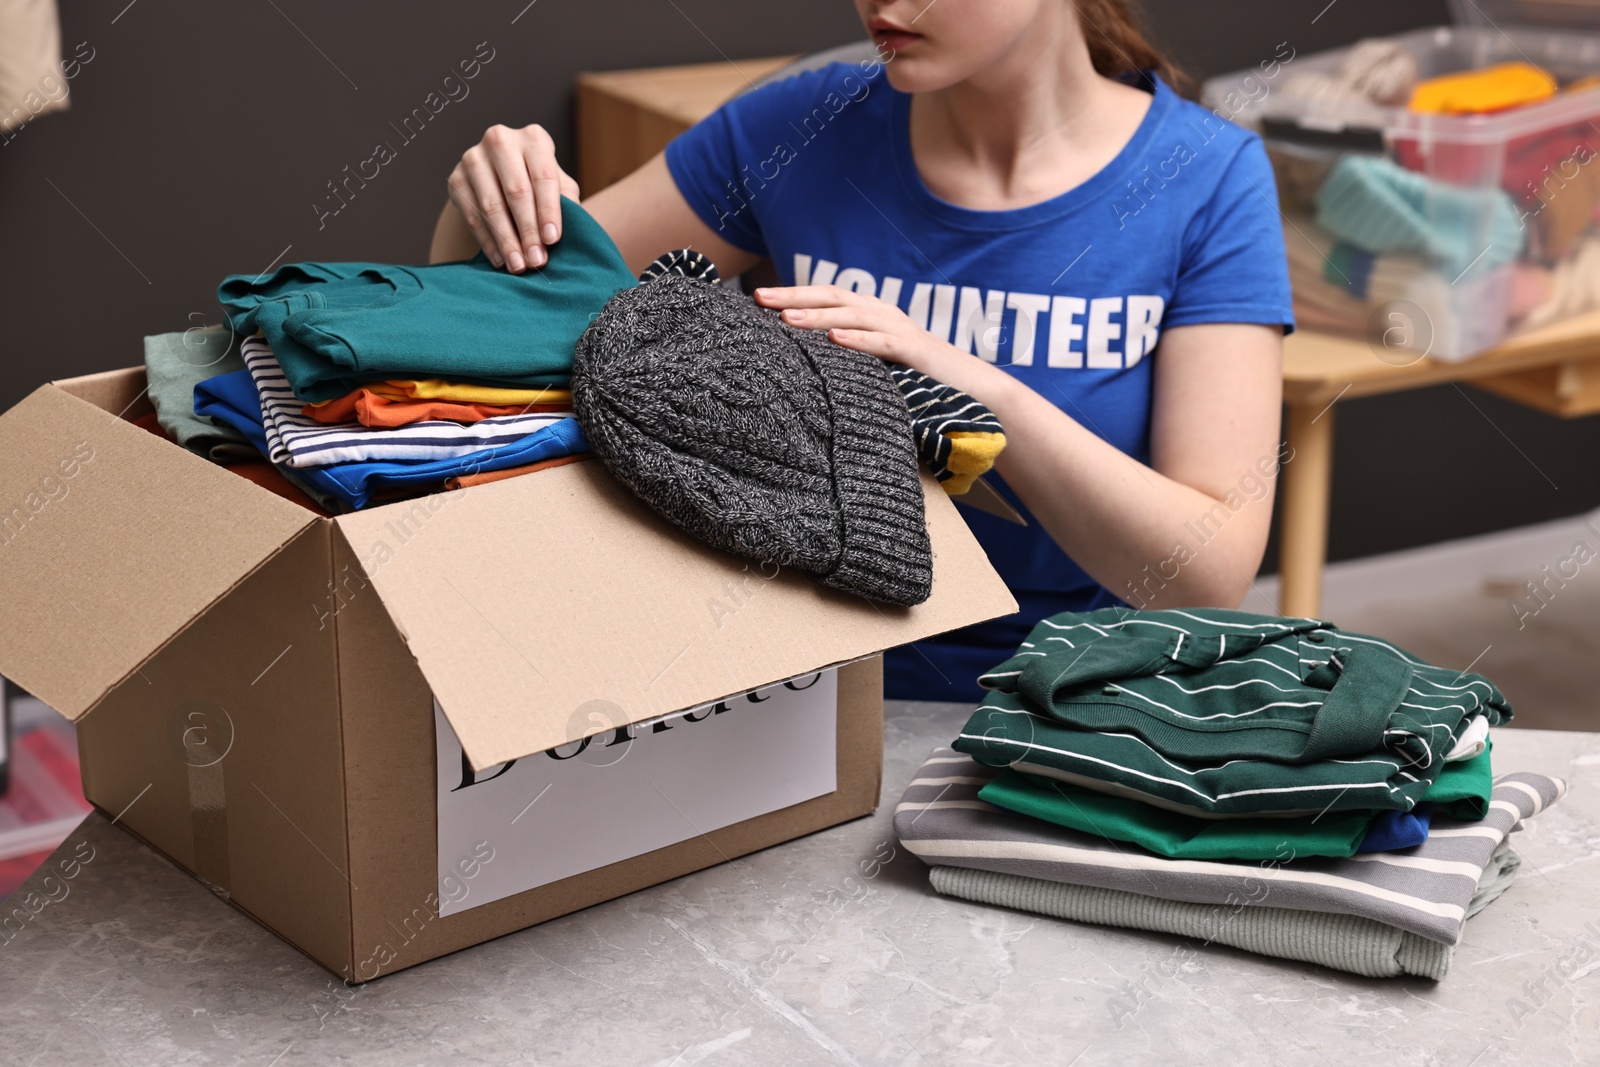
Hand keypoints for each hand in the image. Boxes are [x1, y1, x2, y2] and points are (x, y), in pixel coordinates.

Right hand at [447, 124, 579, 272]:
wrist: (499, 175)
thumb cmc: (538, 181)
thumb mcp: (557, 184)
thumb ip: (565, 199)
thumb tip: (569, 225)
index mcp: (533, 138)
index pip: (543, 176)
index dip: (548, 211)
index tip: (552, 240)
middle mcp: (500, 141)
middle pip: (516, 191)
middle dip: (528, 231)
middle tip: (536, 261)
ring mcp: (474, 158)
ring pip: (491, 206)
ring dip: (507, 241)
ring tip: (519, 266)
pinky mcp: (455, 178)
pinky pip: (472, 215)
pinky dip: (487, 241)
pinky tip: (500, 259)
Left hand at [754, 284, 948, 369]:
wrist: (972, 387)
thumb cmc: (917, 378)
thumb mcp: (874, 363)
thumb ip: (844, 356)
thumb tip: (800, 362)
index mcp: (869, 314)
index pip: (824, 297)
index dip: (791, 294)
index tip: (755, 298)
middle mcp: (881, 314)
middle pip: (832, 297)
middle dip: (794, 296)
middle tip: (759, 298)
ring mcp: (899, 330)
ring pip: (852, 316)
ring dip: (818, 315)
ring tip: (786, 318)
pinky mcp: (916, 352)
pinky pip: (884, 343)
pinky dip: (859, 340)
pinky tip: (834, 339)